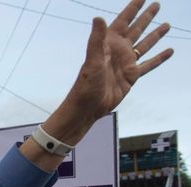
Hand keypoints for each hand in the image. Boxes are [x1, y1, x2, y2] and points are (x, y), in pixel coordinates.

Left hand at [45, 0, 172, 142]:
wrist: (88, 107)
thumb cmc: (86, 84)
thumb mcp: (92, 60)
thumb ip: (97, 39)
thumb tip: (98, 17)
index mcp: (109, 44)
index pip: (123, 21)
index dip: (132, 8)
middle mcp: (119, 51)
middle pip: (137, 29)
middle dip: (146, 17)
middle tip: (157, 4)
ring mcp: (126, 63)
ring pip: (145, 45)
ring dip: (155, 35)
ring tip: (167, 25)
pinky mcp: (132, 77)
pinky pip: (149, 65)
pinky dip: (159, 58)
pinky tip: (169, 51)